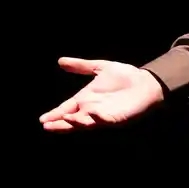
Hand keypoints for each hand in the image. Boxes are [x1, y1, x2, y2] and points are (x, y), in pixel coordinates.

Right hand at [38, 58, 164, 130]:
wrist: (146, 81)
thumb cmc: (124, 76)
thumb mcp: (99, 68)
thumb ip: (81, 66)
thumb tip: (60, 61)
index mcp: (86, 99)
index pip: (67, 108)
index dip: (55, 114)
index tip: (42, 120)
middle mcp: (91, 109)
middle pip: (72, 119)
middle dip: (60, 123)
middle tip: (47, 126)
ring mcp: (103, 115)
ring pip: (86, 123)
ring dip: (75, 123)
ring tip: (65, 120)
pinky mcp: (116, 118)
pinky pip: (105, 120)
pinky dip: (97, 119)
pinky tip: (90, 115)